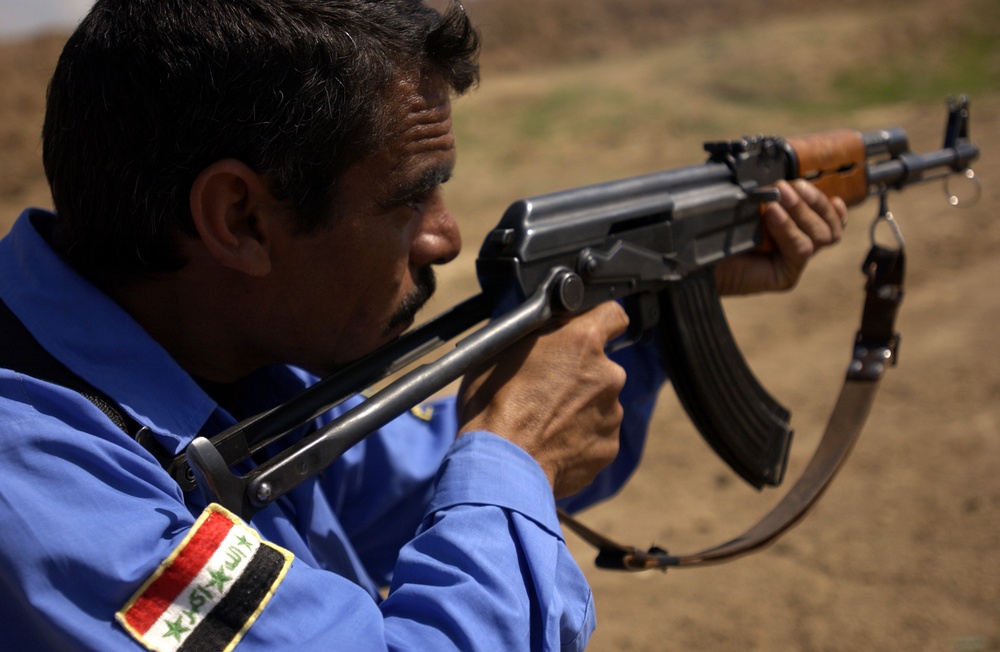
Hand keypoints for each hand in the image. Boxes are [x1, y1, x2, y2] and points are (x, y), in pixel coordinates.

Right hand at [457, 302, 628, 497]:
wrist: (499, 465)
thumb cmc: (492, 405)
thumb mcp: (501, 350)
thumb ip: (536, 336)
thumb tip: (543, 330)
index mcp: (582, 341)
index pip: (612, 314)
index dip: (599, 321)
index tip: (588, 331)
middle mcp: (608, 374)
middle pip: (602, 365)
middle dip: (579, 374)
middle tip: (546, 390)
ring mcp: (612, 413)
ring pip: (599, 403)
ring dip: (579, 408)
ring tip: (543, 423)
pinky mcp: (608, 447)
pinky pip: (597, 435)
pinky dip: (579, 438)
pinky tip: (551, 444)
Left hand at [714, 179, 847, 294]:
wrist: (693, 256)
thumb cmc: (715, 227)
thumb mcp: (747, 203)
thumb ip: (770, 193)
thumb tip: (784, 181)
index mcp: (793, 228)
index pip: (830, 221)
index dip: (832, 207)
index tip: (825, 191)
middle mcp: (796, 246)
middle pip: (829, 227)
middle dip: (813, 201)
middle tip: (786, 186)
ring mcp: (791, 263)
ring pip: (821, 237)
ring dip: (802, 211)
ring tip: (777, 197)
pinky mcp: (784, 276)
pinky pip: (800, 249)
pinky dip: (788, 228)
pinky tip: (773, 214)